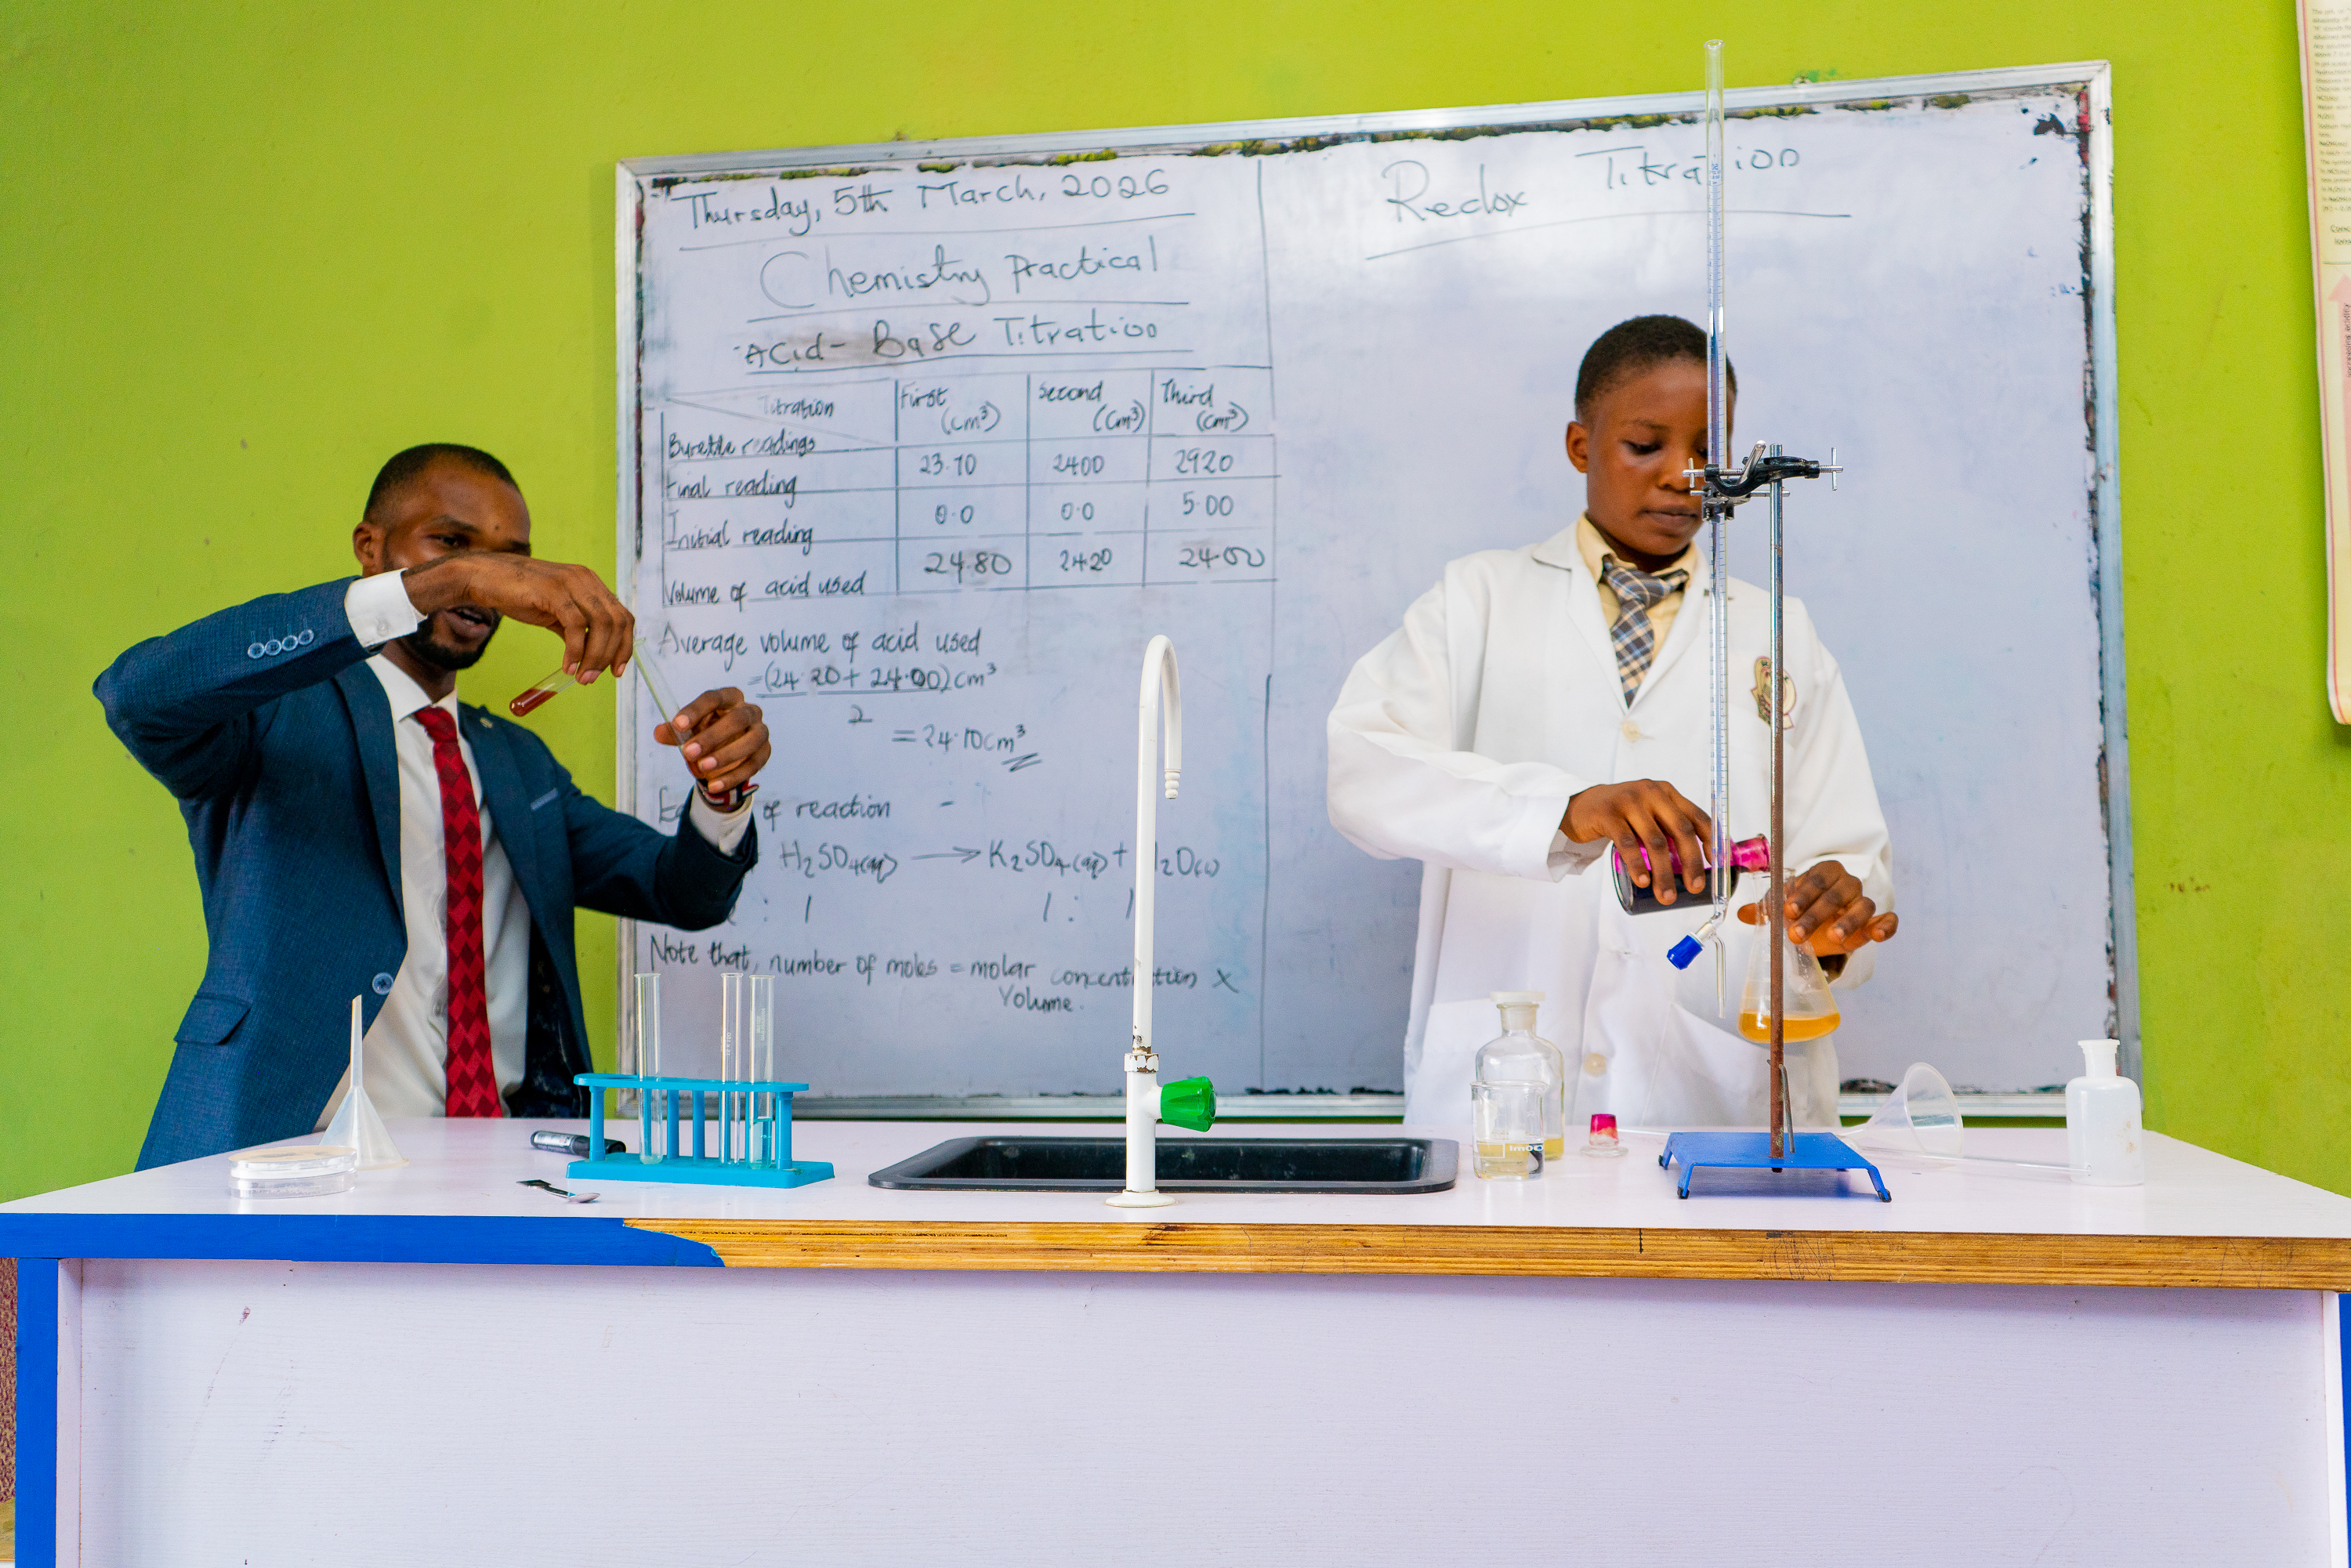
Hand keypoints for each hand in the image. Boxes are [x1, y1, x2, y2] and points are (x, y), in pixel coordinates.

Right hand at [401, 552, 635, 680]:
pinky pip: (575, 626)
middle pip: (617, 622)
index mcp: (591, 583)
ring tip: (582, 677)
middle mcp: (586, 579)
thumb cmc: (518, 595)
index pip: (623, 616)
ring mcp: (571, 582)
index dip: (625, 646)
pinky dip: (575, 650)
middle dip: (610, 655)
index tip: (617, 671)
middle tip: (592, 679)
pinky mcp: (554, 590)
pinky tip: (568, 666)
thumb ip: (575, 630)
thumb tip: (593, 657)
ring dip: (595, 656)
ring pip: (600, 624)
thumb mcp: (554, 613)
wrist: (482, 577)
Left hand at [657, 687, 770, 794]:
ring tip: (702, 768)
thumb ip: (675, 731)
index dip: (695, 711)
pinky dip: (733, 776)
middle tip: (688, 752)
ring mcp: (760, 731)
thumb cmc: (707, 733)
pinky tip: (714, 785)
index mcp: (730, 698)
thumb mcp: (689, 730)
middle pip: (737, 719)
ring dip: (725, 756)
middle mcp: (750, 711)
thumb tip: (659, 733)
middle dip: (712, 737)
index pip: (714, 698)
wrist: (725, 752)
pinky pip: (754, 764)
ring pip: (751, 741)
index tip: (677, 725)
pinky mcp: (765, 752)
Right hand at [1563, 779, 1713, 903]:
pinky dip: (1637, 865)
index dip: (1711, 840)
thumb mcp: (1649, 813)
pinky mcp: (1608, 814)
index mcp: (1667, 794)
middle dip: (1691, 862)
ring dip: (1664, 873)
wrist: (1582, 806)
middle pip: (1680, 830)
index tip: (1716, 864)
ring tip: (1666, 896)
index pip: (1697, 816)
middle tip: (1694, 887)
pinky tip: (1643, 881)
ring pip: (1656, 842)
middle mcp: (1652, 793)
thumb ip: (1667, 828)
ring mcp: (1630, 801)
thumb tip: (1693, 865)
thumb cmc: (1622, 815)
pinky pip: (1627, 843)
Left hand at [1736, 859, 1897, 954]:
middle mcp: (1847, 883)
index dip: (1802, 894)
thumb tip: (1741, 913)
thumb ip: (1765, 909)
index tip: (1788, 910)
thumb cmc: (1801, 908)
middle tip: (1796, 934)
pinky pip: (1888, 920)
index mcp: (1825, 872)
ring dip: (1849, 921)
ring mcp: (1863, 902)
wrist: (1820, 923)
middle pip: (1837, 894)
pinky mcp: (1874, 922)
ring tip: (1834, 938)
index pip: (1817, 878)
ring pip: (1863, 906)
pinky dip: (1886, 926)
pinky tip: (1876, 935)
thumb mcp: (1782, 906)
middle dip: (1816, 914)